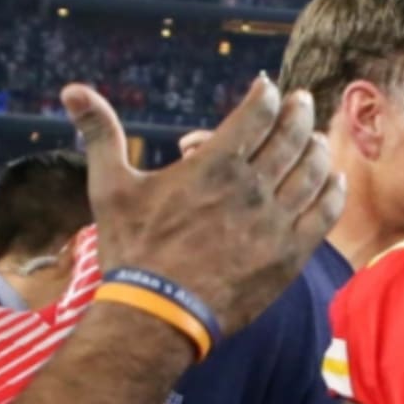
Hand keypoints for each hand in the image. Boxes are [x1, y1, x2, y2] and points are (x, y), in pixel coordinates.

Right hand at [61, 76, 343, 334]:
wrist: (156, 314)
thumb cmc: (131, 250)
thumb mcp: (110, 187)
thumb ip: (100, 133)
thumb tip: (71, 89)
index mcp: (213, 164)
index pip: (257, 112)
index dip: (266, 94)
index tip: (267, 89)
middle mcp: (251, 187)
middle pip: (292, 135)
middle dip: (298, 111)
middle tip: (301, 102)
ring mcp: (275, 222)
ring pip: (313, 169)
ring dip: (317, 146)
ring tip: (315, 139)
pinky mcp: (289, 254)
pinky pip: (325, 212)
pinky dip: (332, 189)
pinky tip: (332, 179)